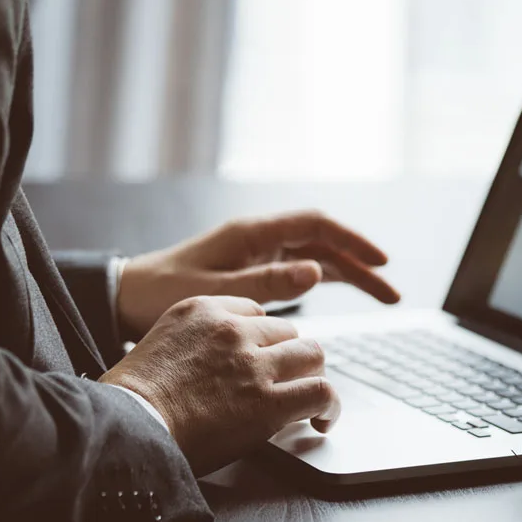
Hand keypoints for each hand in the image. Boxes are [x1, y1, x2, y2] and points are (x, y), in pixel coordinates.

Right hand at [99, 295, 339, 475]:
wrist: (125, 427)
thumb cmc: (130, 400)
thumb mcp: (159, 343)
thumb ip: (196, 341)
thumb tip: (219, 361)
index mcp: (204, 309)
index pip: (256, 312)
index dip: (262, 339)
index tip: (261, 358)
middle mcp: (234, 330)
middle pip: (288, 332)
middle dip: (289, 356)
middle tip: (286, 381)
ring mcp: (254, 364)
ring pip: (311, 354)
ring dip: (311, 376)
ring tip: (309, 398)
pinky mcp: (268, 402)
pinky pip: (320, 392)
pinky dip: (330, 406)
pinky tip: (323, 420)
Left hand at [117, 210, 399, 337]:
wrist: (128, 296)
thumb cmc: (162, 291)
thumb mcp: (215, 291)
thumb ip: (266, 283)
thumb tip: (316, 272)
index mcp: (251, 234)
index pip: (315, 226)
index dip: (352, 240)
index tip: (380, 261)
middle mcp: (261, 239)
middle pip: (325, 243)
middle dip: (362, 264)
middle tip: (393, 291)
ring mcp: (261, 253)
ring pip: (319, 257)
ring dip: (352, 274)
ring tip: (385, 296)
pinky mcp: (257, 270)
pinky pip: (303, 270)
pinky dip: (329, 279)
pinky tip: (348, 289)